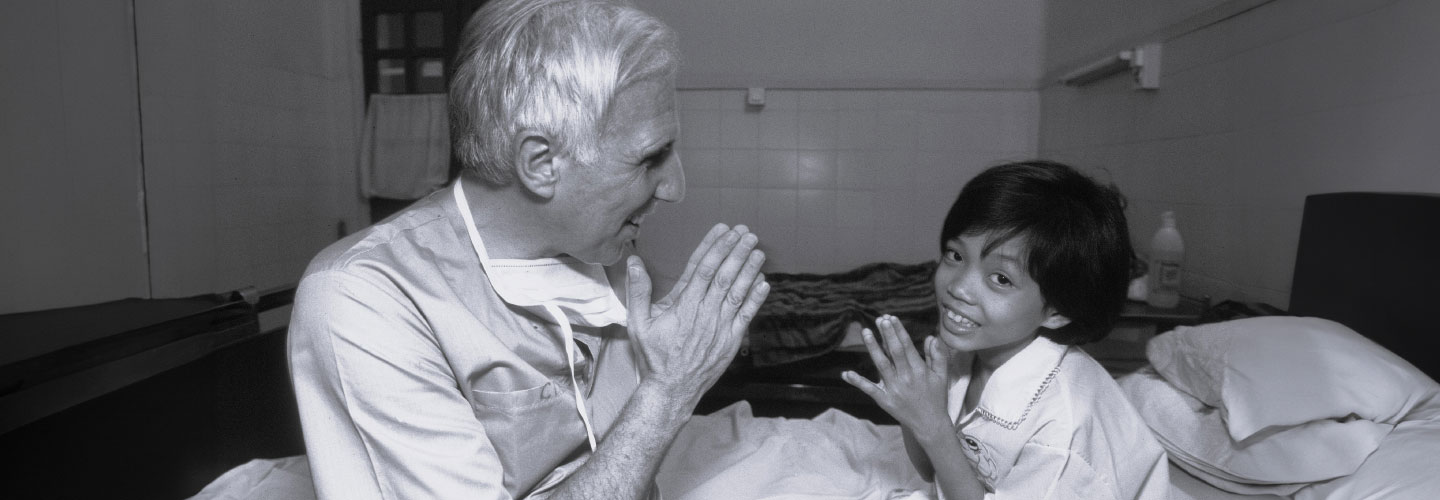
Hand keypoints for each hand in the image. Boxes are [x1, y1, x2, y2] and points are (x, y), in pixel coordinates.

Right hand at [625, 224, 768, 406]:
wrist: (671, 389)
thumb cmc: (654, 356)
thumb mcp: (638, 323)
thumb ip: (638, 291)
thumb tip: (634, 262)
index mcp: (683, 305)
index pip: (702, 268)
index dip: (715, 247)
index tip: (724, 231)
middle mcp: (704, 313)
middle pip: (724, 275)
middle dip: (736, 252)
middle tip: (746, 233)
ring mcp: (720, 327)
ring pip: (738, 292)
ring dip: (749, 269)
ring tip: (758, 250)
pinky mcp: (731, 341)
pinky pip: (746, 315)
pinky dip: (756, 298)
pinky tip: (763, 282)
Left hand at [843, 315, 952, 436]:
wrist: (930, 424)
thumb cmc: (936, 398)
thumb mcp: (941, 376)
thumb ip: (937, 356)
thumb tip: (931, 337)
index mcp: (919, 370)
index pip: (906, 346)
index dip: (898, 331)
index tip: (891, 318)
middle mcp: (906, 378)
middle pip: (894, 352)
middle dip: (887, 334)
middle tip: (879, 319)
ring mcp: (894, 389)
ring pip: (881, 365)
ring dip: (873, 348)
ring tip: (866, 332)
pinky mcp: (885, 400)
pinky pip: (869, 389)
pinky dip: (857, 381)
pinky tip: (846, 373)